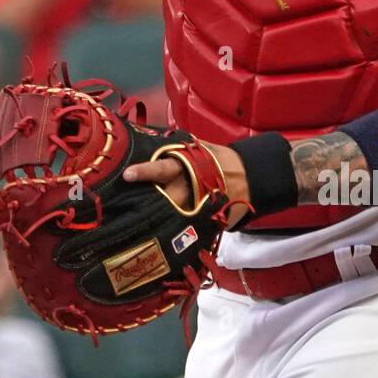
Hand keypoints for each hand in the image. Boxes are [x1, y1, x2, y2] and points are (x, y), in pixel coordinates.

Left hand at [124, 141, 249, 226]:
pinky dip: (175, 233)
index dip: (145, 172)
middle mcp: (191, 188)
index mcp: (189, 167)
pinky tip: (161, 236)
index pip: (163, 168)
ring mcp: (199, 207)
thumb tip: (149, 141)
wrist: (250, 176)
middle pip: (165, 200)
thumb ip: (176, 150)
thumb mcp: (199, 148)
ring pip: (173, 217)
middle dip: (148, 203)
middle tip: (127, 207)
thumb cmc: (218, 159)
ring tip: (139, 226)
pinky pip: (187, 230)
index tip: (127, 175)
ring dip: (158, 220)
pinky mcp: (207, 222)